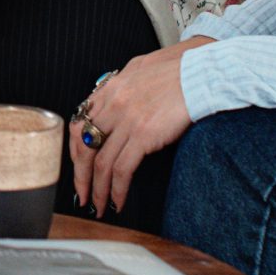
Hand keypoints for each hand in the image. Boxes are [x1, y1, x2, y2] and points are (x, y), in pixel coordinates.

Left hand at [68, 36, 211, 216]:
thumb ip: (122, 86)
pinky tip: (117, 201)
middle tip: (81, 196)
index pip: (77, 126)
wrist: (200, 70)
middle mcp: (111, 105)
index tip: (78, 168)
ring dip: (97, 189)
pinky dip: (117, 189)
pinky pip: (122, 169)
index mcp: (109, 90)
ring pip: (101, 164)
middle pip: (84, 148)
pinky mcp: (143, 135)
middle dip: (80, 177)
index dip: (75, 151)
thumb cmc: (178, 69)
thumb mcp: (139, 68)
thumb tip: (115, 100)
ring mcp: (126, 121)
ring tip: (98, 206)